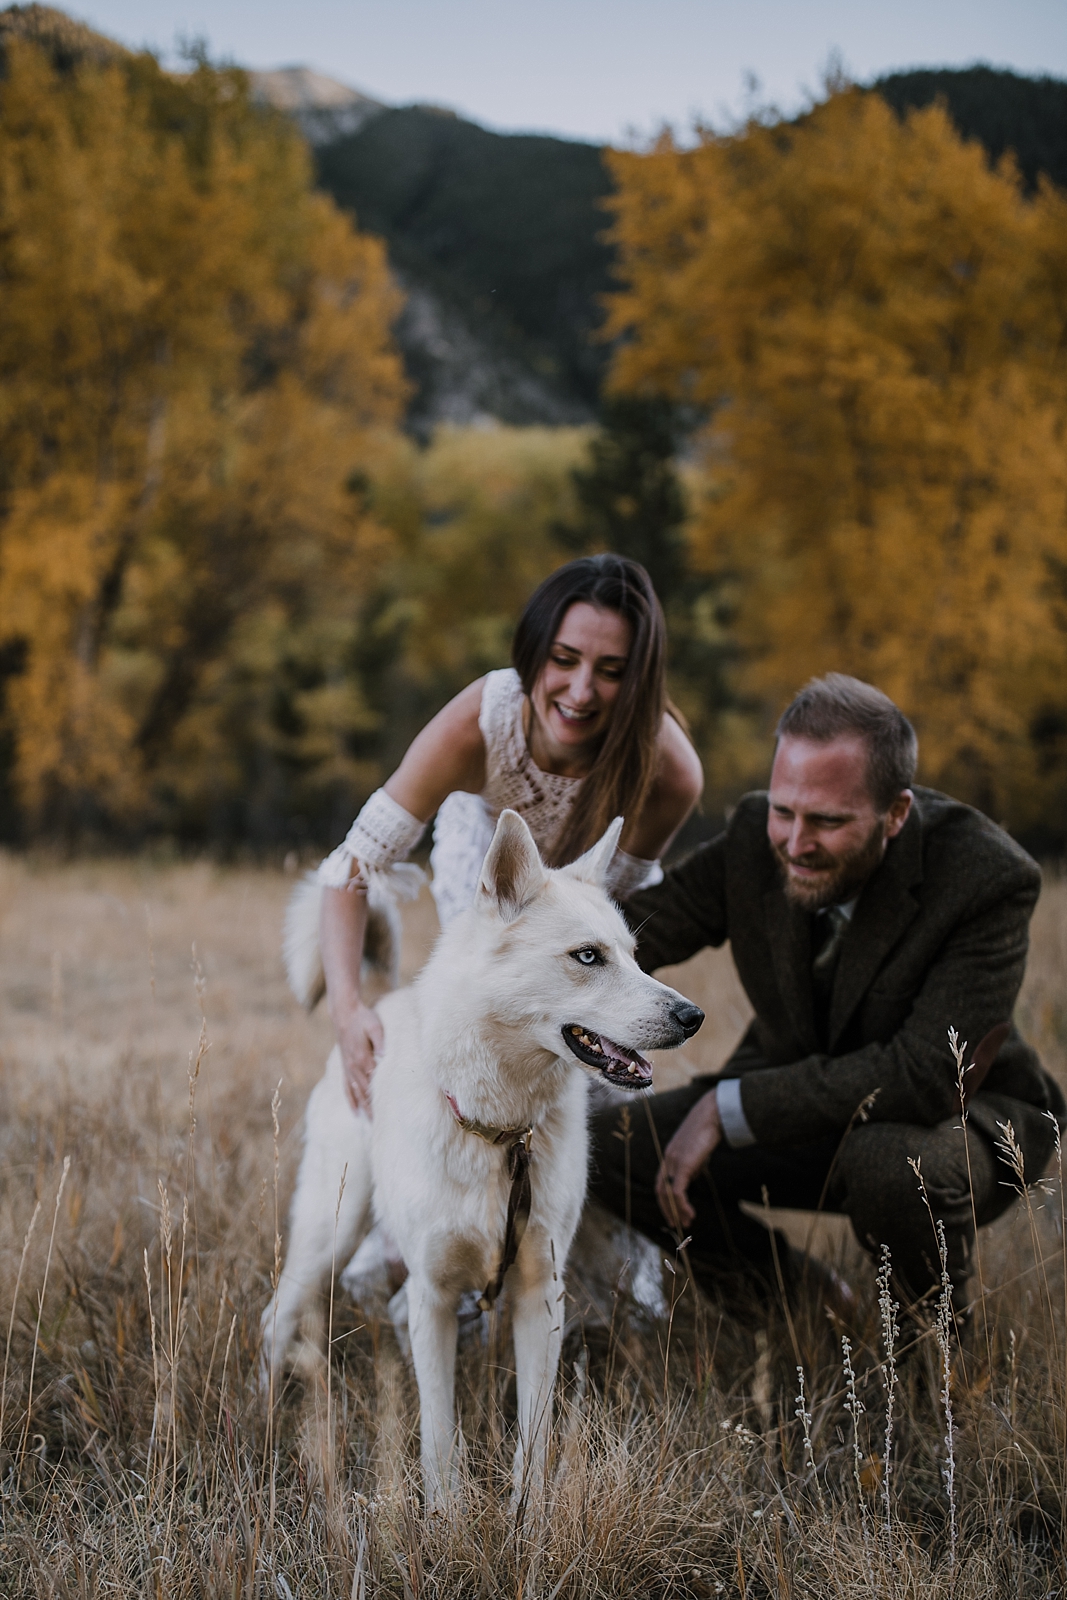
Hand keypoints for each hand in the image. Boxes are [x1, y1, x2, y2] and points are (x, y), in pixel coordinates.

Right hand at [335, 1001, 383, 1113]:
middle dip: (372, 1108)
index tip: (386, 1111)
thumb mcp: (374, 1025)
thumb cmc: (362, 1018)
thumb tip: (385, 1055)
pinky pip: (346, 1087)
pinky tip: (355, 1111)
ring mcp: (347, 1068)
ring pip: (355, 1092)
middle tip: (380, 1124)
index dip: (379, 1097)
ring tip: (370, 1122)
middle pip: (364, 1092)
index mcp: (362, 1057)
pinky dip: (351, 1100)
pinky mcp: (345, 1066)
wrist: (344, 1013)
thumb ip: (380, 1041)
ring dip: (363, 1107)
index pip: (372, 1082)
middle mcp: (353, 1066)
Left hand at [655, 1088, 722, 1229]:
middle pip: (661, 1191)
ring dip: (676, 1211)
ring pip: (668, 1194)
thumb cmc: (707, 1130)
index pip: (661, 1182)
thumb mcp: (697, 1150)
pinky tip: (691, 1214)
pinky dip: (682, 1206)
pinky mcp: (683, 1165)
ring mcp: (674, 1162)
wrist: (711, 1115)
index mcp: (669, 1156)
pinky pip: (678, 1191)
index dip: (665, 1200)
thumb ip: (692, 1163)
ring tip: (686, 1223)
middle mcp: (668, 1160)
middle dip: (667, 1210)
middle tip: (676, 1224)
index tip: (673, 1213)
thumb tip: (693, 1176)